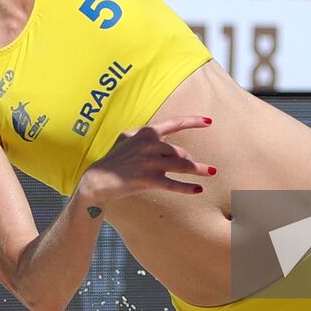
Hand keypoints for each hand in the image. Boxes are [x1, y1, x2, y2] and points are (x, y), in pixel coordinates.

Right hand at [75, 116, 215, 207]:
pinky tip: (198, 190)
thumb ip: (144, 133)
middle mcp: (151, 145)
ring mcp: (150, 162)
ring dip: (200, 169)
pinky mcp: (148, 179)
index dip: (193, 121)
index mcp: (147, 133)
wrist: (98, 178)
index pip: (175, 123)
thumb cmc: (114, 157)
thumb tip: (161, 134)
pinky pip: (173, 184)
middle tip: (197, 167)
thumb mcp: (127, 137)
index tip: (209, 121)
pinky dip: (187, 187)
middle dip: (190, 160)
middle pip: (181, 151)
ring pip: (182, 165)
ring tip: (213, 172)